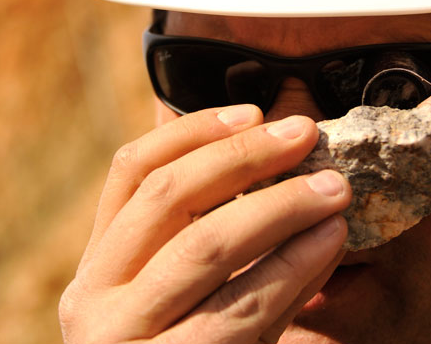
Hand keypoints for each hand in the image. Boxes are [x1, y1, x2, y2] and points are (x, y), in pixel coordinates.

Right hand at [59, 105, 350, 343]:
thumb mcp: (179, 290)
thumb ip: (203, 230)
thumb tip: (263, 148)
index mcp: (97, 266)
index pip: (131, 170)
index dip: (193, 130)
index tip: (252, 109)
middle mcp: (95, 299)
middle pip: (170, 197)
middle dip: (244, 157)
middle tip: (306, 135)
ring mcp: (128, 339)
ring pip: (207, 245)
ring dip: (280, 206)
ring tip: (334, 188)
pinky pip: (245, 303)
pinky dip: (295, 263)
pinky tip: (331, 240)